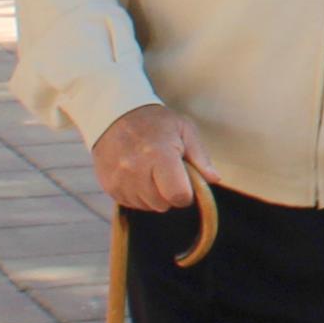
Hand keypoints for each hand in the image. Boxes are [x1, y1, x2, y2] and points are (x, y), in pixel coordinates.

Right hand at [92, 104, 209, 212]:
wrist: (115, 116)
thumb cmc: (156, 122)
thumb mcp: (184, 129)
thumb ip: (201, 156)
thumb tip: (214, 179)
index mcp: (159, 155)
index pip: (178, 195)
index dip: (187, 194)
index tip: (186, 182)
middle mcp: (136, 170)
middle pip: (163, 205)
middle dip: (170, 194)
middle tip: (167, 173)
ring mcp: (119, 179)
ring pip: (147, 207)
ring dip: (154, 196)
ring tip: (152, 172)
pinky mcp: (109, 186)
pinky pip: (130, 204)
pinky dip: (138, 195)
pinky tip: (138, 176)